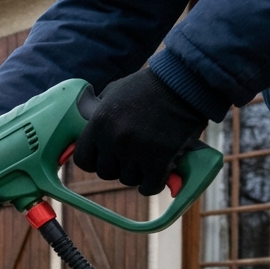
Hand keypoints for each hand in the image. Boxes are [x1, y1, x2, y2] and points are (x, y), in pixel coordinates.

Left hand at [73, 68, 207, 195]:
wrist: (186, 82)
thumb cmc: (150, 85)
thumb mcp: (115, 91)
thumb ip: (97, 109)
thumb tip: (82, 115)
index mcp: (99, 123)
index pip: (83, 159)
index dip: (94, 161)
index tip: (106, 157)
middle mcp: (114, 140)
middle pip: (106, 172)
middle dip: (117, 167)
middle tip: (132, 157)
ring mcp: (136, 151)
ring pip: (128, 179)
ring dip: (138, 173)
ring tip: (148, 159)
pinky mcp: (159, 160)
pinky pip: (150, 186)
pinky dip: (154, 183)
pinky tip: (159, 175)